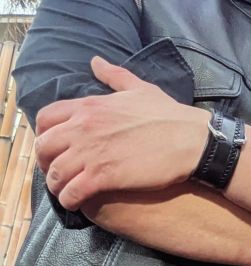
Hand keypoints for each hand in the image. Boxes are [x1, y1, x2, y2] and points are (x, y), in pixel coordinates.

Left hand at [34, 56, 208, 209]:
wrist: (193, 141)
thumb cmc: (170, 116)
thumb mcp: (140, 89)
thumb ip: (114, 76)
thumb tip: (95, 61)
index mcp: (89, 106)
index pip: (46, 119)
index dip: (46, 135)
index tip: (56, 147)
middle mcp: (83, 128)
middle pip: (44, 147)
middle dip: (47, 162)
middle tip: (60, 172)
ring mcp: (92, 153)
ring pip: (55, 173)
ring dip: (56, 185)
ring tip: (66, 192)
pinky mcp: (104, 177)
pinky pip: (72, 192)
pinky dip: (69, 200)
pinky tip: (76, 203)